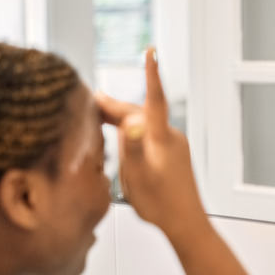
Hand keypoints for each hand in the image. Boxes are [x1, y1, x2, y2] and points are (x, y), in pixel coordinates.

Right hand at [95, 48, 203, 233]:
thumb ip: (132, 147)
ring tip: (96, 117)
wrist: (186, 222)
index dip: (152, 73)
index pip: (155, 99)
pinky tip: (118, 138)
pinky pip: (148, 136)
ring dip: (120, 120)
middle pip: (139, 112)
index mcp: (162, 138)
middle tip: (88, 101)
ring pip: (142, 125)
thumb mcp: (138, 176)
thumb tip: (132, 122)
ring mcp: (173, 146)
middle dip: (114, 106)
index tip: (152, 52)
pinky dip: (130, 133)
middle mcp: (170, 137)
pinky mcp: (173, 155)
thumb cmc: (162, 203)